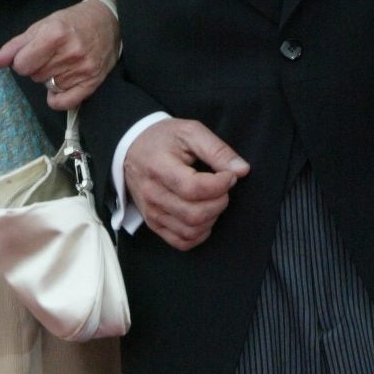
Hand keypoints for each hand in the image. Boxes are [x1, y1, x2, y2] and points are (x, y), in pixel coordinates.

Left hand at [0, 0, 119, 111]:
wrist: (109, 21)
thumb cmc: (72, 22)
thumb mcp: (41, 26)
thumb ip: (15, 46)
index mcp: (55, 34)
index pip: (22, 65)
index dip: (23, 60)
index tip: (33, 53)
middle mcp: (70, 53)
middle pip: (35, 76)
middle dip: (38, 67)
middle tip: (53, 54)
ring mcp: (82, 69)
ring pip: (48, 87)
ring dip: (51, 78)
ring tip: (65, 62)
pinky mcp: (92, 82)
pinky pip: (64, 102)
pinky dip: (57, 98)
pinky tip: (60, 87)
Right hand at [122, 117, 248, 251]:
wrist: (132, 149)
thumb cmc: (163, 139)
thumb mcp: (191, 132)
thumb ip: (218, 150)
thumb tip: (241, 170)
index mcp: (159, 167)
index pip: (194, 188)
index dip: (220, 185)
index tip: (229, 176)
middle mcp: (152, 194)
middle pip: (195, 214)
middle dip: (220, 202)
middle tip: (222, 187)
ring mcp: (151, 212)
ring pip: (191, 231)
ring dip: (212, 217)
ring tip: (213, 199)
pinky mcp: (154, 224)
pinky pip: (182, 242)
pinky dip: (200, 234)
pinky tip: (205, 217)